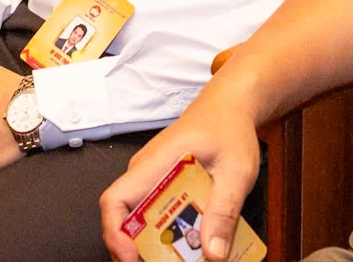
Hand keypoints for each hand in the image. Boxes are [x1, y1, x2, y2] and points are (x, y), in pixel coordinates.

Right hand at [101, 88, 263, 261]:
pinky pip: (156, 213)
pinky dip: (169, 232)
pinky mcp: (163, 185)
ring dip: (156, 243)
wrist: (230, 106)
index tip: (132, 258)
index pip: (116, 199)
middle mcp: (145, 171)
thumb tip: (213, 254)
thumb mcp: (236, 171)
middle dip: (138, 248)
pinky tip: (191, 242)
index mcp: (155, 163)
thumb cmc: (229, 128)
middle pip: (125, 217)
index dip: (116, 233)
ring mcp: (152, 178)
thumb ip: (225, 212)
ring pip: (141, 219)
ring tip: (182, 257)